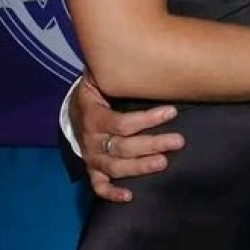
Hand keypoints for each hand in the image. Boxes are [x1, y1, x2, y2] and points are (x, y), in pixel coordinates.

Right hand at [74, 74, 184, 202]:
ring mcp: (91, 157)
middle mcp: (92, 141)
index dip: (147, 119)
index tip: (172, 112)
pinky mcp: (91, 169)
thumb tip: (135, 52)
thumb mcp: (97, 78)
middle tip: (178, 141)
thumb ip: (112, 72)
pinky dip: (112, 194)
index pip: (122, 122)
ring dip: (140, 167)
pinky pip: (98, 186)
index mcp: (94, 117)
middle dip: (152, 144)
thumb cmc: (94, 91)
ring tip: (163, 162)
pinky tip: (130, 196)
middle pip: (124, 147)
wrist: (71, 110)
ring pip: (116, 168)